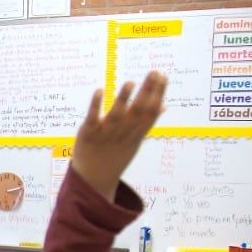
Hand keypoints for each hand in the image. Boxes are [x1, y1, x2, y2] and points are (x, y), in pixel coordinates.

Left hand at [70, 71, 166, 198]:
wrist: (93, 179)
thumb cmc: (116, 155)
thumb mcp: (135, 141)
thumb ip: (147, 123)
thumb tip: (164, 106)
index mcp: (136, 135)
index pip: (150, 114)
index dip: (158, 95)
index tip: (163, 77)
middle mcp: (123, 134)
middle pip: (137, 112)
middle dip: (147, 92)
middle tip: (154, 72)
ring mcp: (105, 135)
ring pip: (116, 116)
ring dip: (123, 99)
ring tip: (130, 82)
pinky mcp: (87, 135)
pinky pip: (92, 119)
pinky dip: (95, 105)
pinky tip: (99, 90)